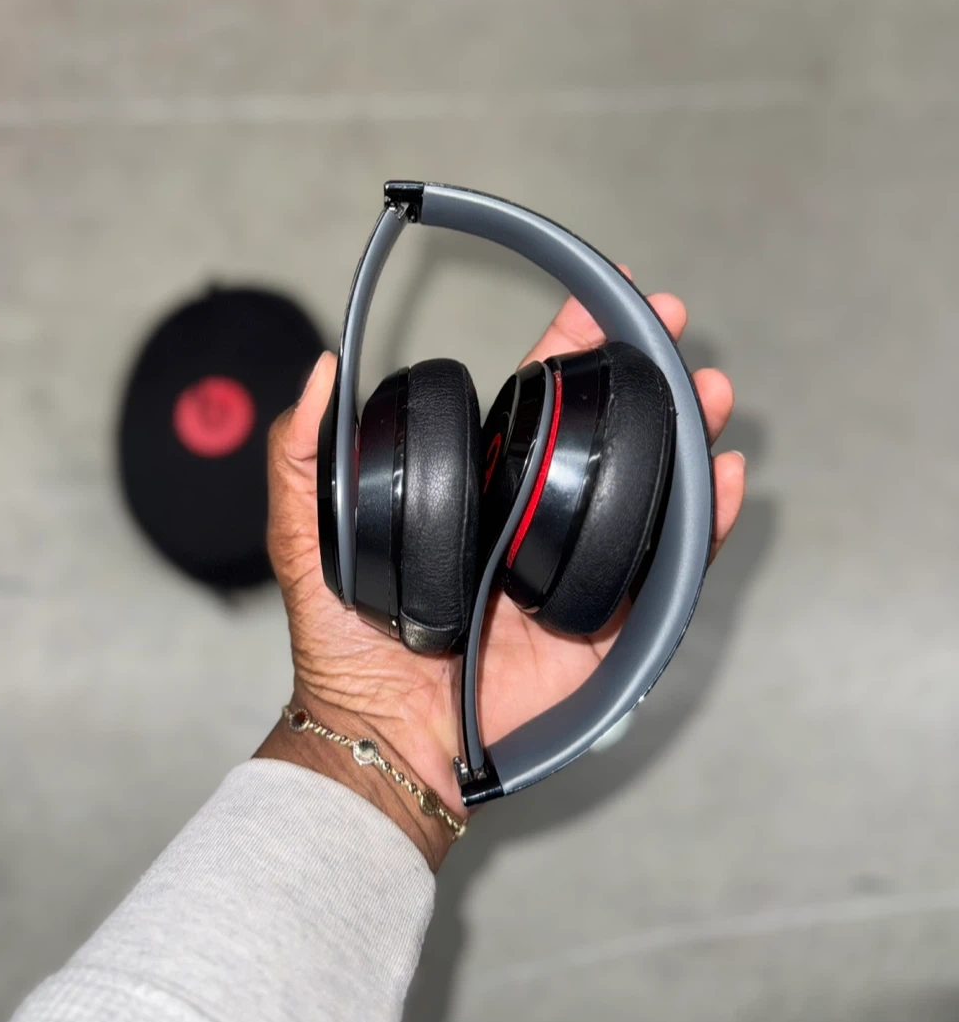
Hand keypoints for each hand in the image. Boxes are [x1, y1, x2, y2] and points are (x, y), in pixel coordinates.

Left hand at [257, 290, 744, 869]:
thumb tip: (321, 365)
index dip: (570, 342)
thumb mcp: (300, 534)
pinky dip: (706, 524)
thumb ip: (299, 453)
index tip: (601, 292)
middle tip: (676, 323)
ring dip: (688, 433)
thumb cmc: (341, 640)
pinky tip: (722, 480)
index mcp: (479, 486)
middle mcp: (535, 515)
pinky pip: (668, 566)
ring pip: (647, 485)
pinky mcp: (606, 618)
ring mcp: (575, 563)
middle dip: (647, 373)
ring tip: (714, 391)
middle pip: (606, 430)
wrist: (384, 729)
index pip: (535, 398)